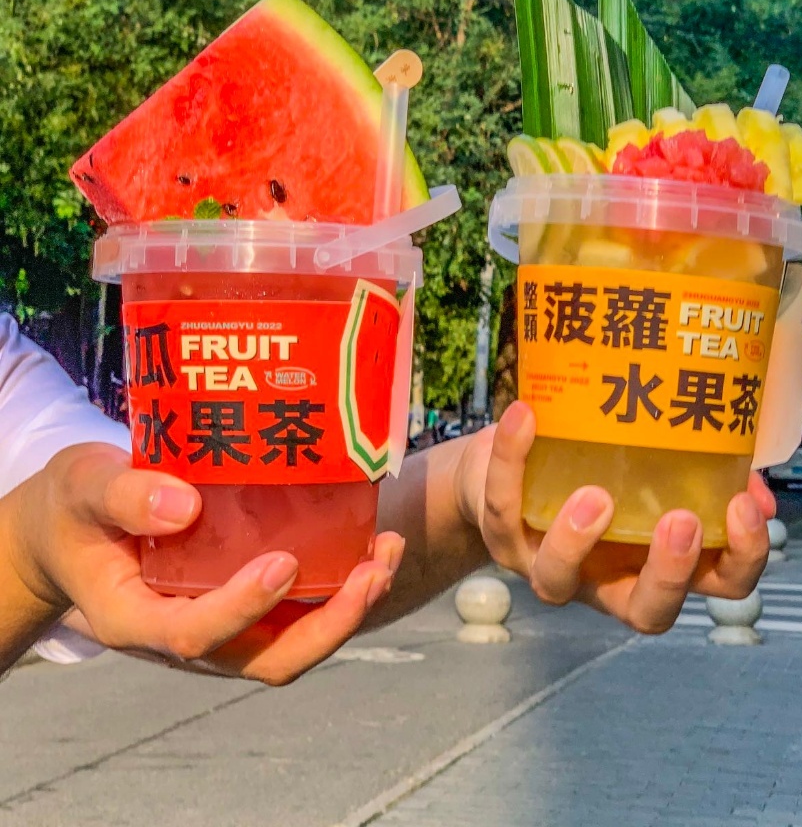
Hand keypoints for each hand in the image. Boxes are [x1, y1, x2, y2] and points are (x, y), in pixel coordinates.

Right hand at [12, 444, 403, 684]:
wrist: (69, 527)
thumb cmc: (75, 507)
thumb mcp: (82, 486)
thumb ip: (124, 494)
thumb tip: (184, 504)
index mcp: (135, 620)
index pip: (194, 635)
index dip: (241, 608)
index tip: (282, 563)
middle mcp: (184, 638)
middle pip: (265, 659)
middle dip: (328, 625)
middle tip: (373, 569)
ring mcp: (219, 628)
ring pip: (291, 645)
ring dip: (347, 609)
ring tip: (388, 551)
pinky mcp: (242, 605)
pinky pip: (296, 615)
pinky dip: (338, 589)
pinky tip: (369, 540)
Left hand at [456, 403, 771, 633]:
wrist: (508, 464)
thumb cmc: (593, 464)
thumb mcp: (654, 466)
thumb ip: (703, 471)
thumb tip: (754, 483)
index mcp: (659, 560)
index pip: (720, 584)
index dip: (741, 559)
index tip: (745, 509)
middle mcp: (609, 578)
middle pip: (647, 611)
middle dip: (669, 573)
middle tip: (680, 521)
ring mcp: (553, 567)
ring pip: (559, 581)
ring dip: (577, 541)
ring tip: (594, 494)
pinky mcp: (505, 537)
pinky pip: (504, 506)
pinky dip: (512, 459)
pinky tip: (524, 416)